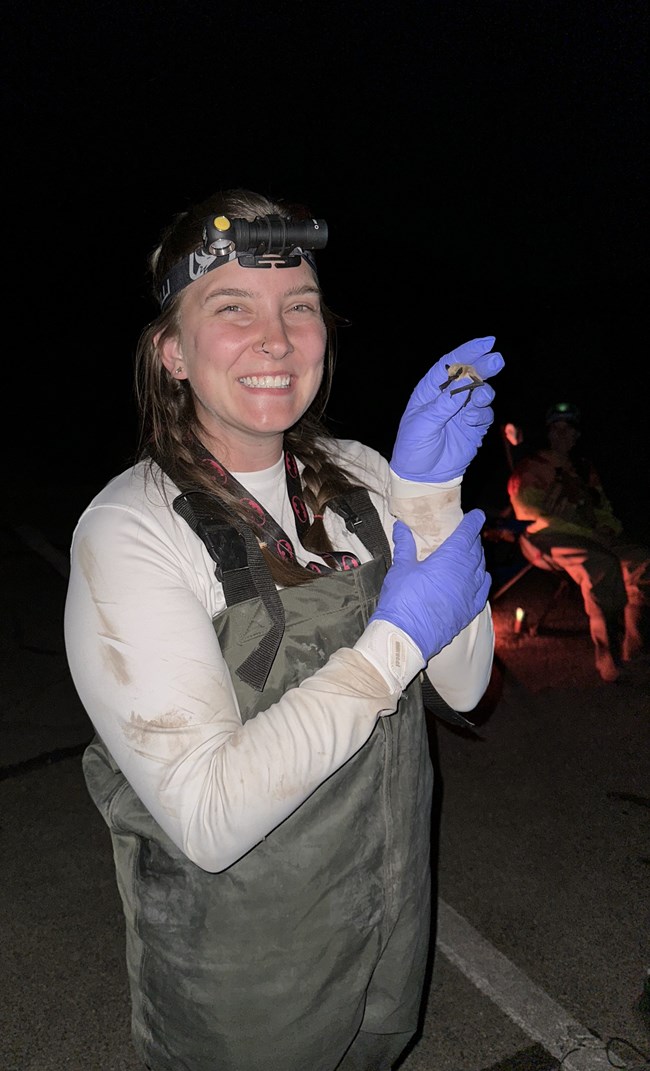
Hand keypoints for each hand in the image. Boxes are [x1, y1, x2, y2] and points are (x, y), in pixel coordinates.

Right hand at [369, 511, 490, 661]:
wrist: (407, 635)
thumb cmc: (402, 599)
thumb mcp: (401, 567)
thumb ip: (405, 545)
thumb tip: (402, 527)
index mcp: (450, 557)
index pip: (468, 533)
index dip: (474, 521)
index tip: (476, 515)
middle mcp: (466, 572)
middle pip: (476, 549)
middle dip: (473, 539)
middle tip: (467, 534)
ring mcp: (471, 592)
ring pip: (481, 568)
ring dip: (478, 558)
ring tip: (471, 553)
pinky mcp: (470, 609)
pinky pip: (483, 589)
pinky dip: (482, 579)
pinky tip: (480, 577)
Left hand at [390, 337, 504, 481]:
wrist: (423, 476)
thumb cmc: (414, 447)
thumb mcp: (423, 424)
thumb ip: (443, 405)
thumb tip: (464, 384)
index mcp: (430, 390)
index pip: (450, 364)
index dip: (468, 351)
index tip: (486, 343)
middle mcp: (449, 396)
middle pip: (470, 374)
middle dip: (483, 366)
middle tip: (496, 360)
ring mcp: (463, 410)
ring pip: (481, 392)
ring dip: (483, 392)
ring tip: (480, 396)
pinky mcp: (474, 426)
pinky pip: (484, 413)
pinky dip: (482, 412)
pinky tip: (473, 418)